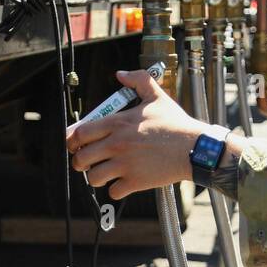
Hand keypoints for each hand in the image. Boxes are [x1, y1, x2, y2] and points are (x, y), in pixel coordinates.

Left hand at [65, 69, 203, 198]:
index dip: (72, 141)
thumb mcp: (157, 96)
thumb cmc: (176, 124)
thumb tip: (120, 74)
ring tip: (103, 175)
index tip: (74, 146)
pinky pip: (114, 192)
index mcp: (118, 123)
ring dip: (96, 178)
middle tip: (86, 163)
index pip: (80, 133)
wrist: (193, 148)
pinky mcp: (135, 181)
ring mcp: (125, 164)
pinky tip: (122, 184)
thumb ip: (138, 80)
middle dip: (80, 162)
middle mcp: (117, 144)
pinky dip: (116, 190)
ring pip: (94, 178)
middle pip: (81, 158)